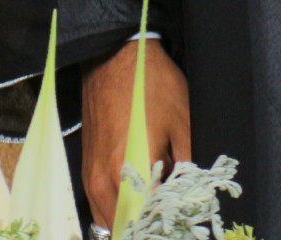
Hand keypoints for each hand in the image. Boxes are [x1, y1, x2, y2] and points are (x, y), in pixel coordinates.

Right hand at [81, 38, 192, 227]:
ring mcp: (91, 179)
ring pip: (110, 222)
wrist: (114, 58)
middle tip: (172, 219)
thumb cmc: (151, 85)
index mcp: (131, 172)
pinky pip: (100, 207)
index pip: (147, 222)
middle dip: (150, 226)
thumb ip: (188, 164)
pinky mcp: (86, 171)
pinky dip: (119, 212)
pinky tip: (141, 200)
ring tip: (158, 212)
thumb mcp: (182, 122)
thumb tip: (194, 192)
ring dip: (133, 222)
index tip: (182, 222)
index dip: (167, 224)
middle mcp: (104, 183)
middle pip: (126, 228)